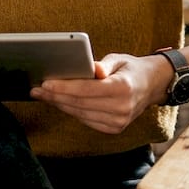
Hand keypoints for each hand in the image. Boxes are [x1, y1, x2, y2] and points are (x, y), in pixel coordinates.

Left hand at [30, 53, 168, 133]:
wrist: (151, 86)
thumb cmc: (130, 69)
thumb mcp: (119, 59)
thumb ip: (103, 65)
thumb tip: (91, 68)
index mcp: (123, 89)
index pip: (86, 90)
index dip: (63, 88)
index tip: (45, 84)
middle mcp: (122, 108)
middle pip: (79, 104)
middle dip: (55, 96)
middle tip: (36, 89)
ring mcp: (118, 122)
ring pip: (80, 114)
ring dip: (60, 104)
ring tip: (43, 95)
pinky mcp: (114, 128)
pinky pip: (86, 120)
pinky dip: (71, 111)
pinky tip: (60, 102)